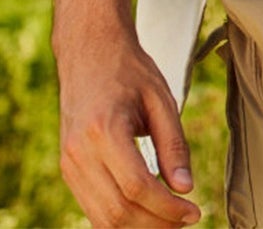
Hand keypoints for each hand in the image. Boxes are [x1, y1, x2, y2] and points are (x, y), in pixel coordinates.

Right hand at [52, 0, 200, 226]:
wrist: (88, 50)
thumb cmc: (128, 70)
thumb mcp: (160, 98)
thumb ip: (173, 144)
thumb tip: (185, 188)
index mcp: (104, 130)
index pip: (136, 187)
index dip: (167, 207)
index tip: (194, 210)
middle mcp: (79, 153)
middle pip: (118, 211)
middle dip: (156, 224)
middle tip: (186, 220)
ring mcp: (69, 164)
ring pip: (102, 218)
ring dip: (138, 228)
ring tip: (170, 222)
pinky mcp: (68, 169)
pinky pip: (92, 209)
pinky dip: (119, 220)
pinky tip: (147, 215)